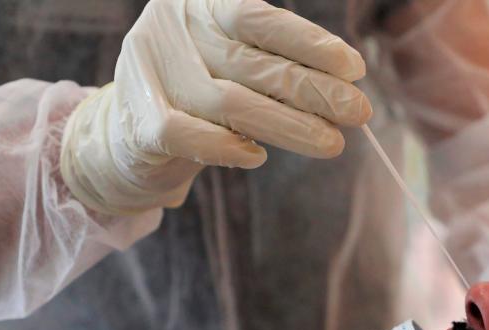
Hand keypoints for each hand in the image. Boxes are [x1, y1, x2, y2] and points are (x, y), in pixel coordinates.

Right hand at [60, 0, 371, 214]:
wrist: (130, 135)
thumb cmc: (201, 92)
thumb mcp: (239, 65)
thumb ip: (279, 66)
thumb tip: (345, 85)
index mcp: (199, 5)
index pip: (258, 17)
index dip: (309, 43)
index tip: (354, 68)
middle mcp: (169, 29)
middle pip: (252, 63)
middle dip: (314, 91)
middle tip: (358, 113)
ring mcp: (148, 72)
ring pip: (228, 102)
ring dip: (288, 126)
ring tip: (330, 143)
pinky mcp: (138, 120)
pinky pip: (190, 135)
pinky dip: (227, 147)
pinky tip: (257, 156)